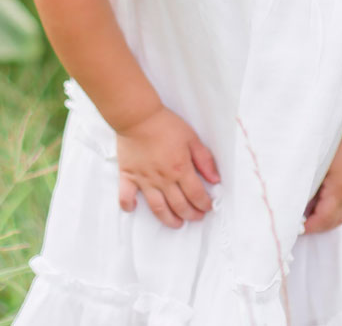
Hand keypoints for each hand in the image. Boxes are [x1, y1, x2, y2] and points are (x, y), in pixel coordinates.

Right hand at [115, 107, 220, 228]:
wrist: (138, 117)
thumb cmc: (165, 124)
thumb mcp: (192, 138)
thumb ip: (204, 160)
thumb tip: (215, 179)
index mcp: (180, 169)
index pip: (196, 194)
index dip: (204, 204)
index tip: (208, 206)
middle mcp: (163, 179)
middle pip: (180, 205)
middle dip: (191, 214)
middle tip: (196, 216)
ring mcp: (144, 180)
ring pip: (158, 208)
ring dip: (169, 219)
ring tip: (176, 224)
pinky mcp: (128, 176)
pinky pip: (126, 196)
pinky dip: (128, 205)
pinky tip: (133, 209)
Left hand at [303, 138, 341, 233]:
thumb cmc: (335, 141)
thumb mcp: (316, 162)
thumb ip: (307, 182)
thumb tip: (295, 197)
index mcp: (338, 190)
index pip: (323, 219)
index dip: (308, 226)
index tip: (294, 228)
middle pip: (333, 221)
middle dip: (316, 227)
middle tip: (298, 226)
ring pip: (341, 216)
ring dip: (325, 221)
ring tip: (308, 217)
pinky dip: (332, 212)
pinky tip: (319, 204)